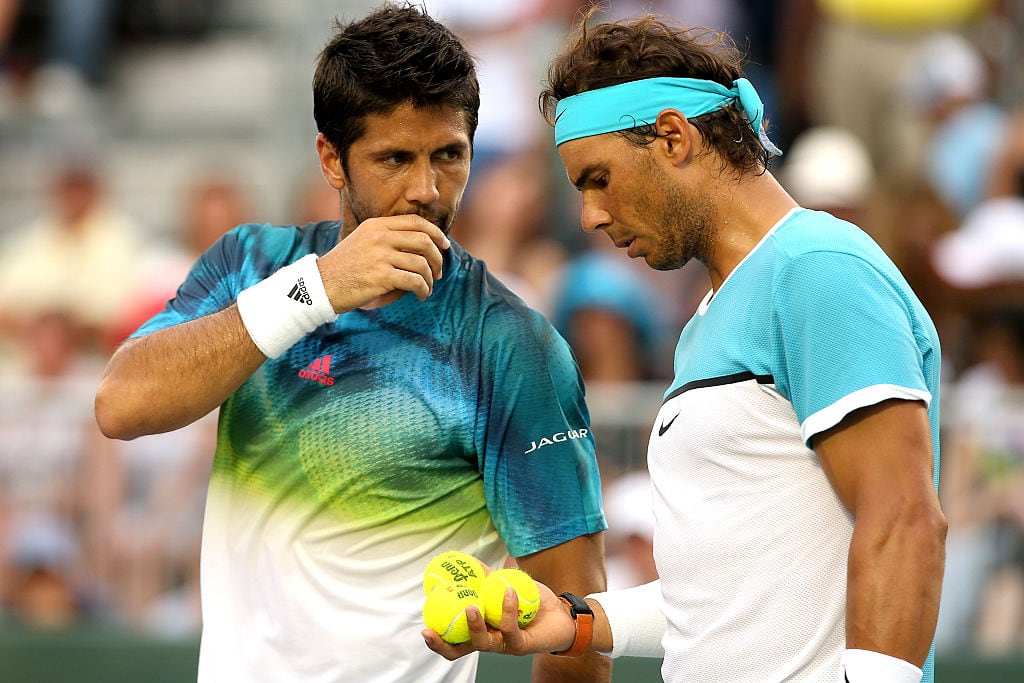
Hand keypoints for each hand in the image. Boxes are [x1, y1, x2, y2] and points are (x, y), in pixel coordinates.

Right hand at [316, 214, 449, 311]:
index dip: (435, 233)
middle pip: (424, 241)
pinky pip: (415, 281)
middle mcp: (379, 237)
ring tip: (427, 287)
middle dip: (438, 257)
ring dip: (430, 278)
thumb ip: (386, 239)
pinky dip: (423, 290)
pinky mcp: (381, 276)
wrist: (320, 285)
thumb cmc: (344, 267)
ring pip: (422, 263)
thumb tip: (420, 245)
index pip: (415, 222)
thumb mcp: (363, 242)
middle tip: (438, 271)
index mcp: (376, 225)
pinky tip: (421, 295)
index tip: (444, 245)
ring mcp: (380, 256)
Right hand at [422, 575, 575, 659]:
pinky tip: (508, 592)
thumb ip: (488, 577)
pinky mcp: (522, 646)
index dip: (436, 638)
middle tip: (430, 629)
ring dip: (474, 626)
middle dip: (442, 643)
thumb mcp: (507, 585)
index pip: (453, 640)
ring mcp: (504, 646)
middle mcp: (489, 641)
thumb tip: (469, 560)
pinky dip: (507, 609)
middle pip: (459, 650)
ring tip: (471, 607)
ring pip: (482, 643)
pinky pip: (510, 629)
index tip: (423, 625)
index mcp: (481, 630)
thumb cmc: (533, 602)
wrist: (563, 614)